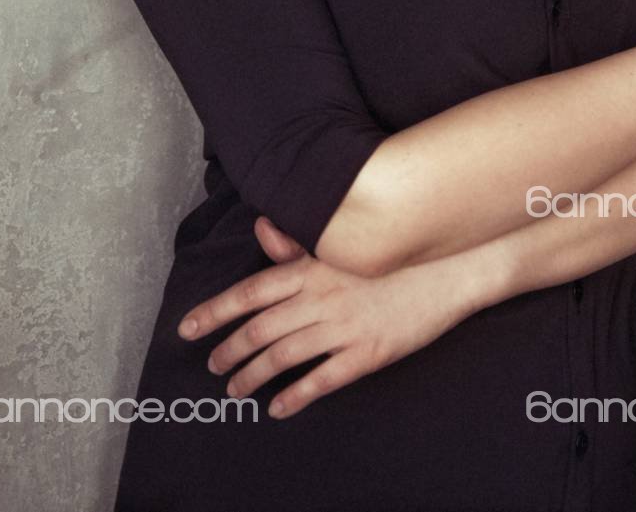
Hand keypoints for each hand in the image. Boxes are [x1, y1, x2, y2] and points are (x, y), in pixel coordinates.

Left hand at [176, 216, 472, 418]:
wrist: (448, 268)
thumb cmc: (393, 250)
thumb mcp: (343, 241)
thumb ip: (298, 241)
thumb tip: (262, 228)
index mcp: (311, 268)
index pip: (250, 291)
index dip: (215, 311)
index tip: (188, 328)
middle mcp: (321, 298)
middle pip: (260, 329)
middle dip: (229, 350)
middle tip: (213, 364)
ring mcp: (344, 328)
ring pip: (284, 357)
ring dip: (253, 375)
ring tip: (235, 388)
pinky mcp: (367, 354)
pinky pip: (322, 380)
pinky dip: (295, 396)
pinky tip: (278, 406)